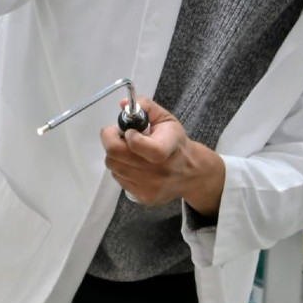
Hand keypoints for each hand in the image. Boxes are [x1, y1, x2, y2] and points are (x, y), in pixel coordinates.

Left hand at [100, 97, 224, 213]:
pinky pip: (118, 178)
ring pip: (113, 166)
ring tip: (130, 151)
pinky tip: (133, 164)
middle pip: (115, 155)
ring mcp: (149, 186)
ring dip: (116, 155)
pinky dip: (121, 168)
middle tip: (120, 136)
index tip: (129, 130)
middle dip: (111, 140)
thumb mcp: (166, 119)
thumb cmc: (175, 142)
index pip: (138, 144)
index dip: (128, 135)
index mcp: (167, 148)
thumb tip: (123, 105)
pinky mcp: (142, 197)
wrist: (191, 173)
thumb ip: (146, 107)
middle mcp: (159, 171)